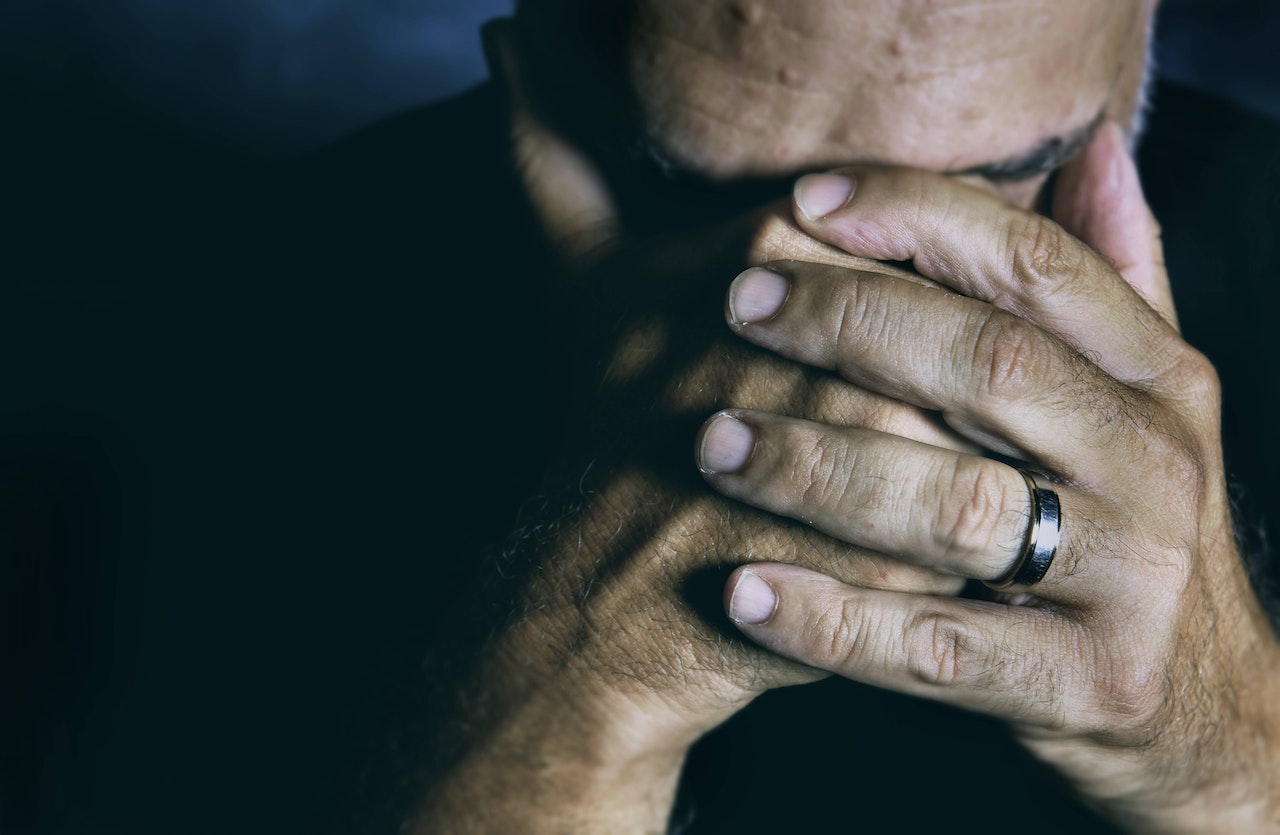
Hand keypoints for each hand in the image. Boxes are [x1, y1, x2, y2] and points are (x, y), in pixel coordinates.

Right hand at [412, 21, 971, 832]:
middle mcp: (847, 326)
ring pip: (1005, 396)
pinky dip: (995, 496)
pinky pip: (1002, 491)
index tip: (886, 327)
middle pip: (974, 301)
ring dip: (992, 424)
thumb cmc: (604, 422)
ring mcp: (885, 437)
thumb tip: (500, 30)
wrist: (606, 590)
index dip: (926, 272)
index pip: (926, 213)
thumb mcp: (578, 272)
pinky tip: (944, 508)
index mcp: (784, 243)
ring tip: (939, 457)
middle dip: (961, 352)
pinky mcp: (918, 537)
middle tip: (909, 406)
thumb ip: (550, 142)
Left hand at [698, 123, 1279, 829]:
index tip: (806, 198)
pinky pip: (937, 649)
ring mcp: (1131, 580)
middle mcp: (1155, 465)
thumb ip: (1118, 283)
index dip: (920, 218)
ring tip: (714, 443)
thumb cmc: (1130, 530)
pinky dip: (834, 621)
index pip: (1036, 265)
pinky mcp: (1088, 684)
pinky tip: (745, 591)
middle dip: (853, 321)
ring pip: (956, 507)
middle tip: (738, 303)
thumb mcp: (1145, 407)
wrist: (1205, 709)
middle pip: (991, 366)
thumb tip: (1094, 147)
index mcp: (1159, 380)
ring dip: (820, 467)